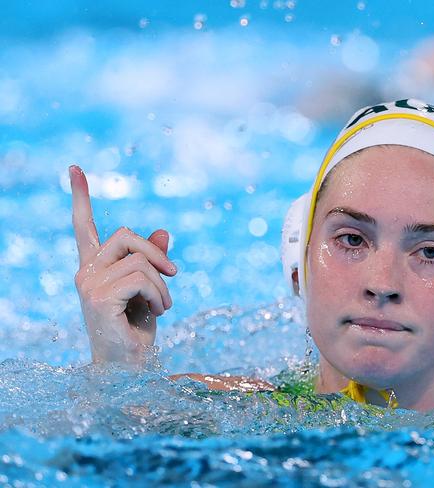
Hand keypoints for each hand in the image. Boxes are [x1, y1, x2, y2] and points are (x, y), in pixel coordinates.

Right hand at [70, 165, 176, 363]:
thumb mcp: (150, 288)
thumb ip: (152, 261)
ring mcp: (88, 283)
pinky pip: (142, 278)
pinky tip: (158, 312)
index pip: (85, 226)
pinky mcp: (98, 297)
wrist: (128, 367)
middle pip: (125, 234)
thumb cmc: (136, 328)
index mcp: (95, 267)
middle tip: (173, 273)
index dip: (81, 197)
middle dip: (155, 252)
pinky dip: (159, 295)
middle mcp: (86, 271)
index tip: (74, 169)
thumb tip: (163, 231)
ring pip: (140, 261)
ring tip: (163, 306)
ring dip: (162, 284)